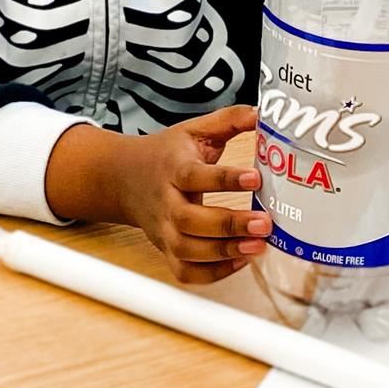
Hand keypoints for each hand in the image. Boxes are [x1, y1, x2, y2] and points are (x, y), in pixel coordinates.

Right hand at [101, 106, 269, 285]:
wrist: (124, 178)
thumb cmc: (165, 155)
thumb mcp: (194, 130)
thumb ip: (229, 120)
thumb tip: (261, 113)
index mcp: (173, 169)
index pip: (195, 176)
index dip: (225, 180)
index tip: (255, 178)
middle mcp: (166, 203)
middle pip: (191, 220)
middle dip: (229, 224)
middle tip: (264, 222)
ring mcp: (164, 231)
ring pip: (188, 250)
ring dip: (224, 252)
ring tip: (258, 245)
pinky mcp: (167, 250)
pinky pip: (185, 271)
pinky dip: (212, 274)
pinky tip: (240, 261)